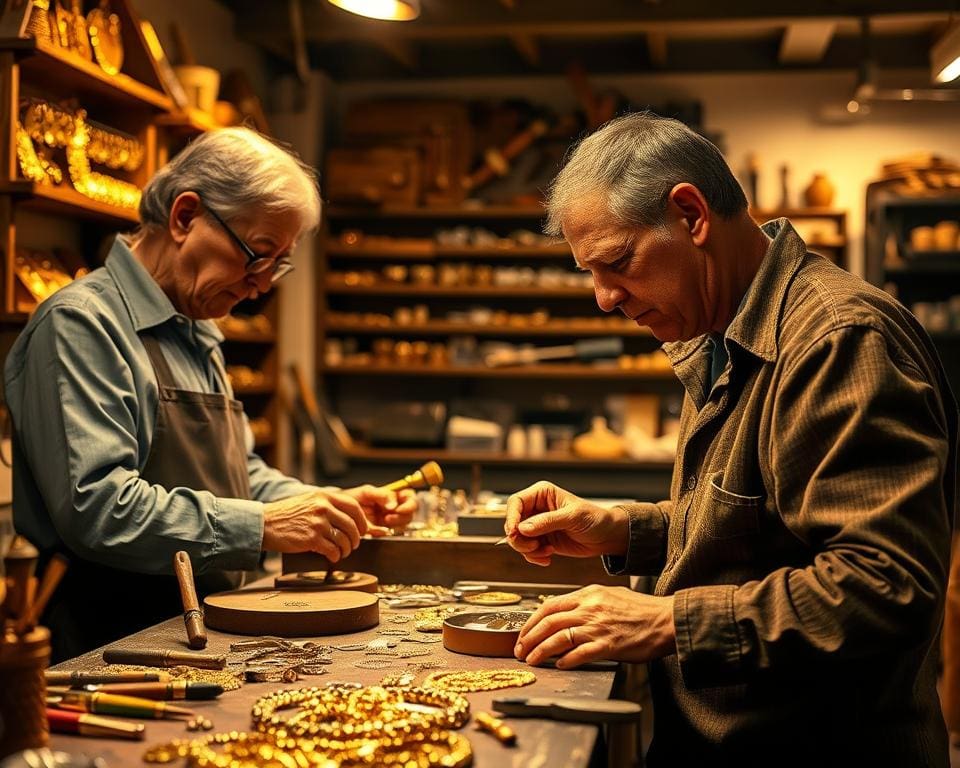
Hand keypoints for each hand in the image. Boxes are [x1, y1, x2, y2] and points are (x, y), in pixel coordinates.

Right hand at [262, 489, 366, 560]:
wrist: (264, 524)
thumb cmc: (286, 515)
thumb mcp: (309, 501)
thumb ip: (328, 505)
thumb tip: (350, 518)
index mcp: (324, 496)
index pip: (354, 507)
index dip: (362, 521)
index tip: (362, 530)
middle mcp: (323, 508)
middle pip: (352, 525)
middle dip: (356, 539)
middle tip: (353, 545)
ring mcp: (318, 523)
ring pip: (344, 539)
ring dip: (346, 549)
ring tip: (342, 552)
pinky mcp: (312, 539)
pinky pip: (333, 550)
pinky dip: (335, 556)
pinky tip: (332, 557)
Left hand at [343, 485, 417, 534]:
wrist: (337, 511)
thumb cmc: (352, 497)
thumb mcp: (366, 491)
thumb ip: (381, 495)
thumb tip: (394, 505)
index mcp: (392, 496)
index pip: (410, 498)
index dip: (409, 504)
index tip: (399, 509)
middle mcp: (393, 508)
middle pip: (410, 513)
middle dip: (402, 517)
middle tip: (389, 518)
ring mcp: (387, 521)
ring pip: (403, 525)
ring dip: (395, 524)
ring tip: (384, 522)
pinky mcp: (379, 532)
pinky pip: (387, 534)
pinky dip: (383, 532)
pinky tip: (375, 530)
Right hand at [503, 481, 628, 565]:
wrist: (606, 537)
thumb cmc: (595, 518)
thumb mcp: (572, 517)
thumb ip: (547, 521)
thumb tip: (523, 528)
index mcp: (542, 494)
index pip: (516, 503)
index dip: (511, 517)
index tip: (514, 532)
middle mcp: (537, 508)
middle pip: (513, 523)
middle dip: (519, 539)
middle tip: (533, 547)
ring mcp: (538, 525)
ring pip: (518, 539)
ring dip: (528, 550)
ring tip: (546, 552)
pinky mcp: (541, 540)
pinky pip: (527, 550)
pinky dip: (534, 557)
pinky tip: (548, 557)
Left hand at [514, 585, 675, 668]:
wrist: (666, 620)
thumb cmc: (640, 610)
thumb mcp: (608, 595)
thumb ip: (585, 602)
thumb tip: (562, 612)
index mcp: (588, 594)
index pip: (549, 606)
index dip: (531, 621)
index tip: (523, 633)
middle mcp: (590, 607)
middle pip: (549, 622)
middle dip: (529, 638)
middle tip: (520, 650)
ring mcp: (598, 626)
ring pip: (559, 638)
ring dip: (541, 651)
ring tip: (532, 660)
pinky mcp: (608, 644)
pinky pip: (580, 653)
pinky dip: (566, 660)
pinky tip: (559, 665)